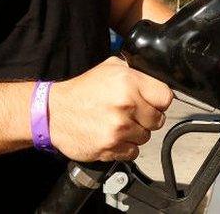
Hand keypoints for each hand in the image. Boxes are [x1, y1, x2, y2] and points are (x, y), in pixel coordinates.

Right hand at [48, 57, 172, 161]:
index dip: (159, 101)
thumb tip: (153, 78)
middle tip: (130, 114)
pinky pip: (133, 152)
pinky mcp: (110, 147)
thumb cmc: (81, 91)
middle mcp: (126, 104)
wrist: (54, 112)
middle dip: (146, 118)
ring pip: (145, 137)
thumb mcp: (109, 67)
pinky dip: (125, 147)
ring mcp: (118, 128)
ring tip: (117, 124)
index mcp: (129, 82)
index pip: (166, 97)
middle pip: (158, 120)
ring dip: (134, 133)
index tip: (151, 103)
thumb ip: (134, 72)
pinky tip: (112, 136)